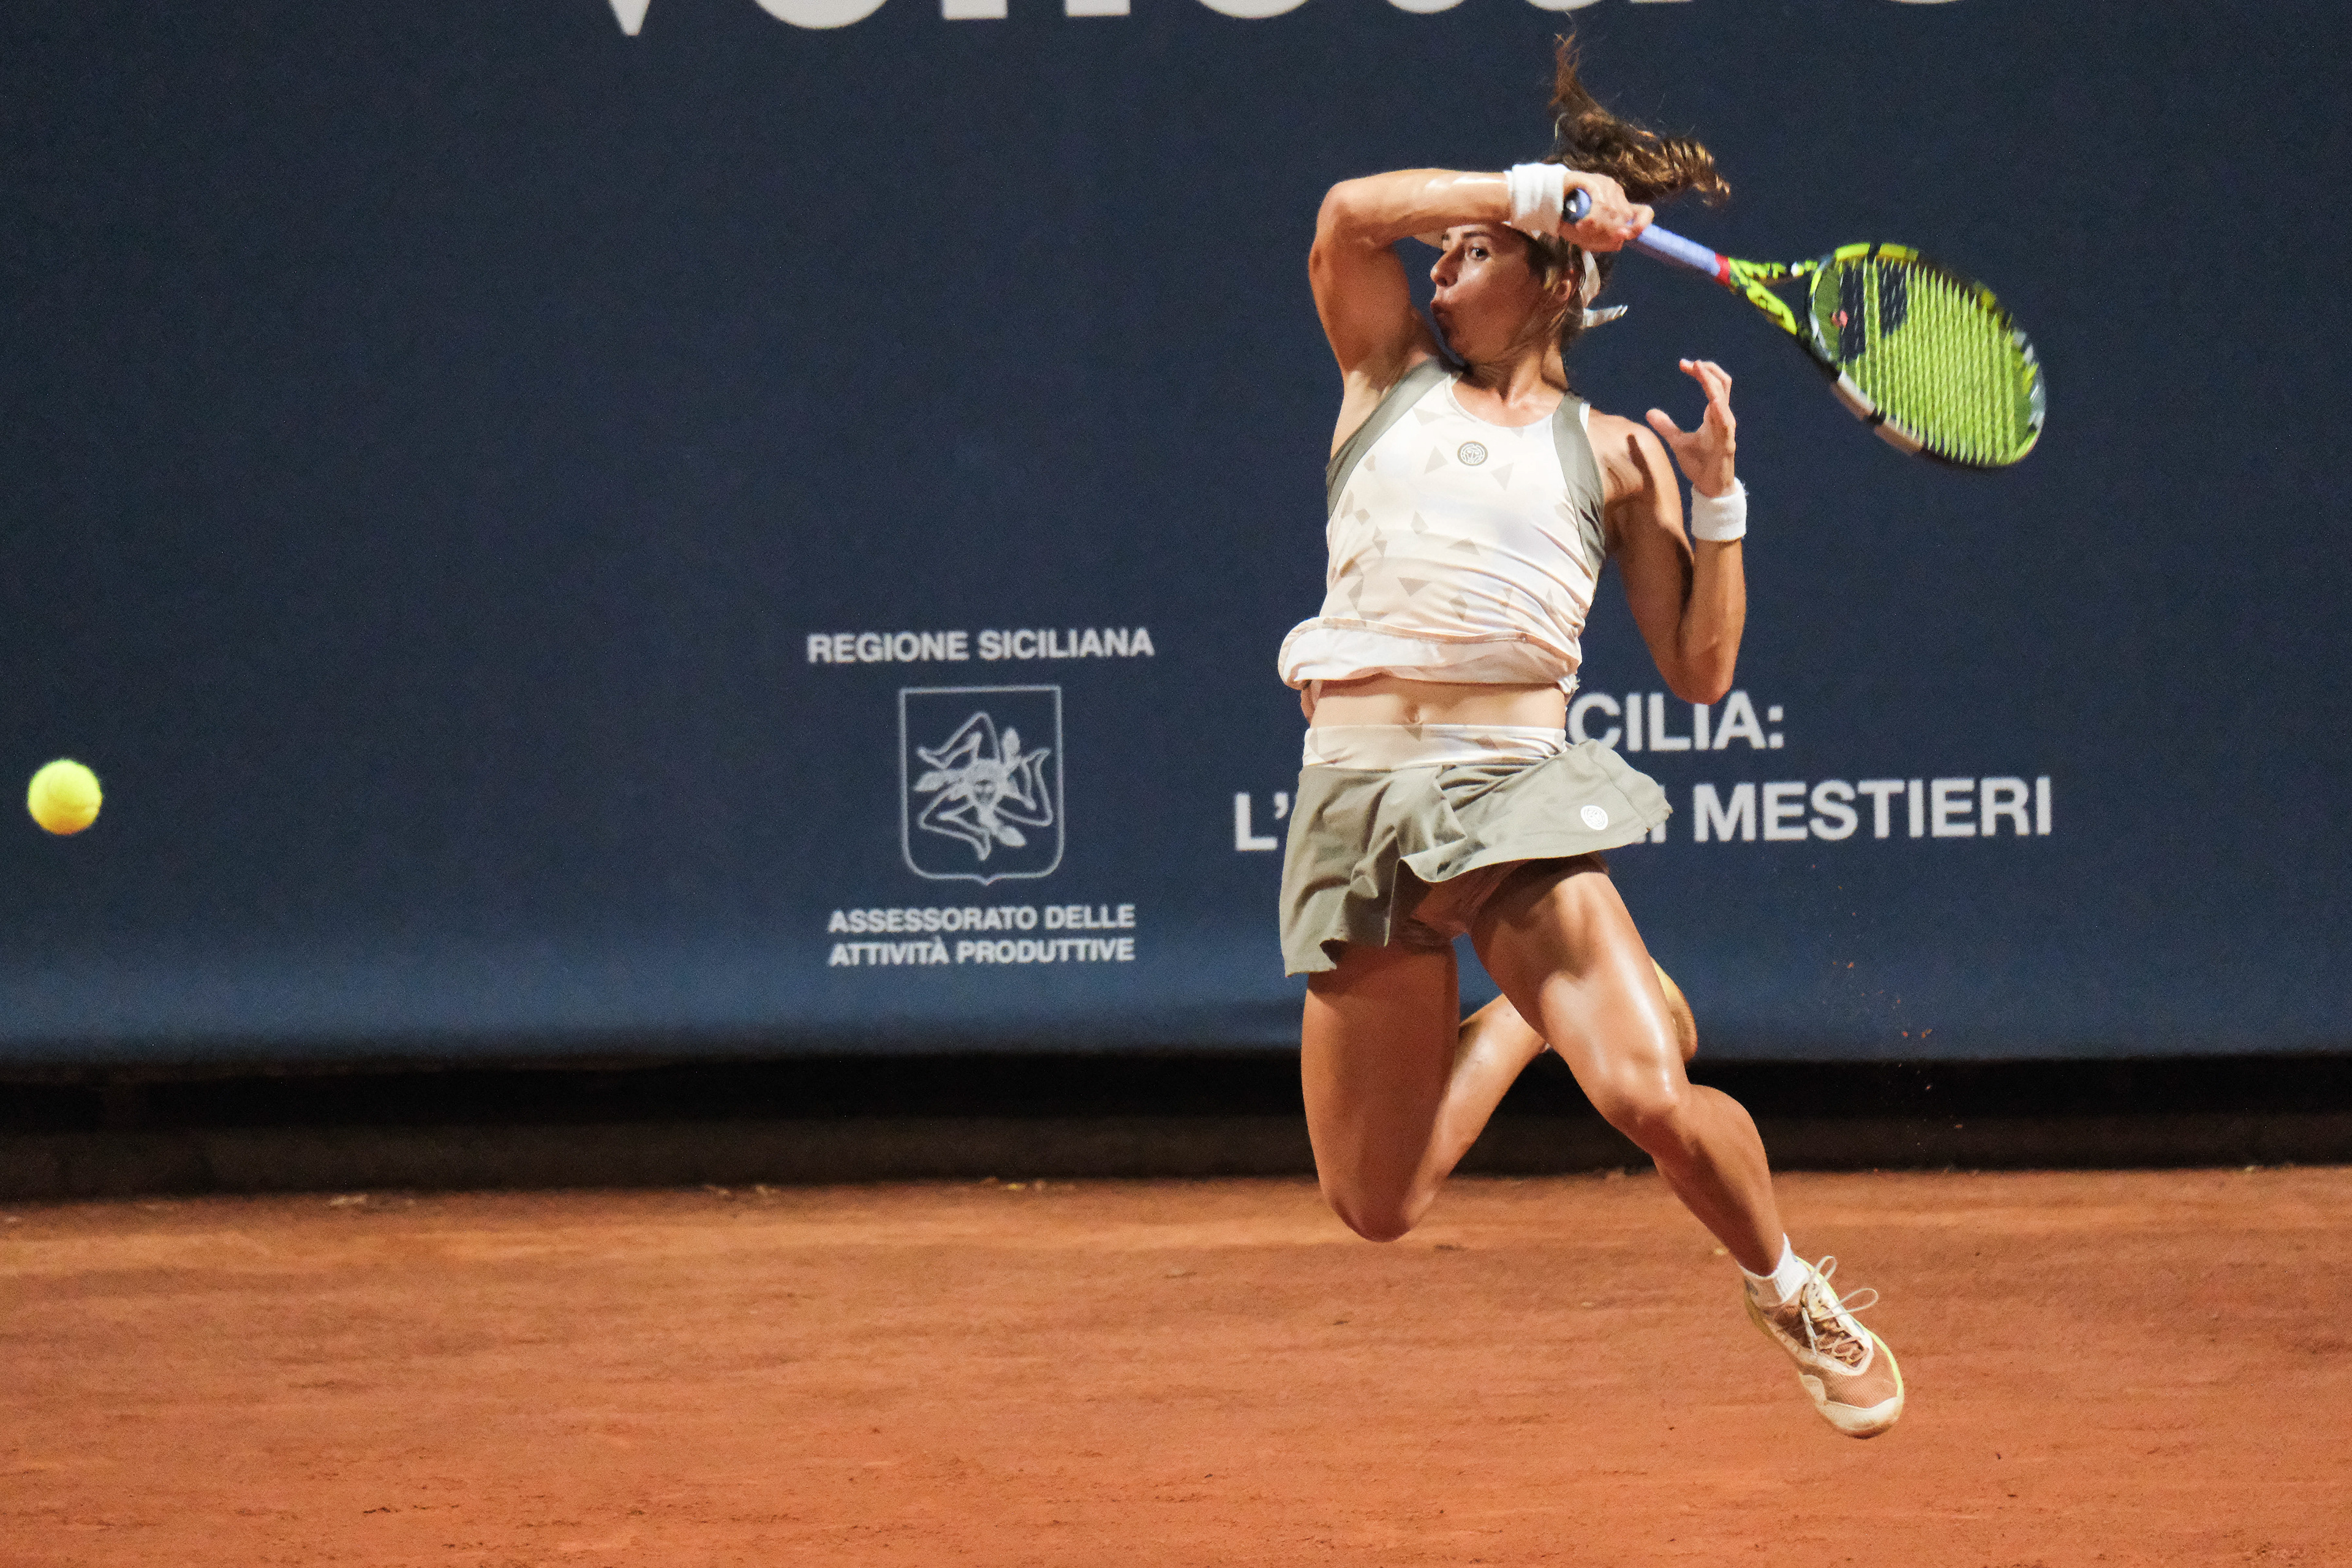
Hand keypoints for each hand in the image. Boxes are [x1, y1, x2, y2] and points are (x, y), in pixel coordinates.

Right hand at [1561, 170, 1651, 251]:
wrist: (1546, 200)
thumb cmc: (1568, 219)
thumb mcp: (1588, 238)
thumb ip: (1605, 242)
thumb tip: (1620, 242)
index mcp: (1619, 206)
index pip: (1643, 212)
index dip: (1642, 223)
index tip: (1629, 234)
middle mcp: (1617, 194)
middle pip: (1623, 218)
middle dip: (1606, 232)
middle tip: (1587, 235)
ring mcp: (1607, 186)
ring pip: (1612, 213)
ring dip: (1596, 227)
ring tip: (1579, 228)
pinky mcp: (1595, 181)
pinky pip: (1601, 204)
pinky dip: (1592, 218)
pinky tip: (1582, 224)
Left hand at [1645, 358, 1735, 499]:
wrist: (1711, 487)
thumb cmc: (1699, 464)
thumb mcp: (1678, 442)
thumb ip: (1666, 426)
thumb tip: (1650, 412)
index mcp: (1714, 415)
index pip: (1712, 385)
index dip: (1701, 372)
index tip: (1683, 364)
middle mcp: (1723, 418)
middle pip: (1722, 384)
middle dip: (1708, 370)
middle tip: (1690, 363)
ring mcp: (1726, 429)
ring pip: (1723, 398)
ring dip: (1711, 382)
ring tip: (1700, 369)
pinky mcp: (1726, 443)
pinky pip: (1725, 423)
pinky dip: (1719, 409)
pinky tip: (1712, 401)